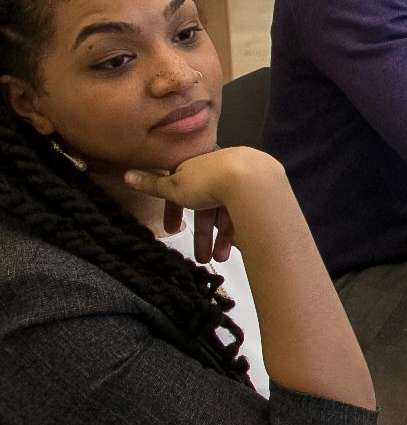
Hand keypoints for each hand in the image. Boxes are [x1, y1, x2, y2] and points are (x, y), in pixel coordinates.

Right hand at [124, 148, 282, 263]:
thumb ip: (153, 183)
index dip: (175, 210)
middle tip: (201, 256)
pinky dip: (239, 231)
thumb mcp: (174, 186)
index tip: (171, 228)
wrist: (251, 179)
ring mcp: (242, 182)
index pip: (184, 190)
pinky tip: (237, 248)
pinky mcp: (259, 194)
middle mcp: (222, 172)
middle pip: (208, 206)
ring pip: (228, 212)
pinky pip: (246, 214)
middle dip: (203, 233)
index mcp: (198, 166)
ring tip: (219, 259)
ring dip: (221, 238)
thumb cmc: (210, 180)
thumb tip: (129, 175)